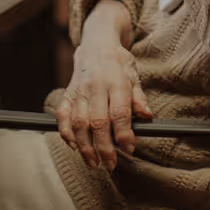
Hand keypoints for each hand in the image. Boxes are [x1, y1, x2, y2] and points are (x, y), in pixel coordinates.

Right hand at [57, 40, 151, 170]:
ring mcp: (79, 91)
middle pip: (98, 122)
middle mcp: (96, 87)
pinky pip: (62, 116)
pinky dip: (66, 134)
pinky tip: (74, 147)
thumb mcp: (134, 75)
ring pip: (79, 123)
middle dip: (104, 147)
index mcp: (116, 82)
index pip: (119, 112)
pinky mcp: (67, 95)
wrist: (96, 44)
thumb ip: (138, 98)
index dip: (124, 134)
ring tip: (93, 163)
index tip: (129, 149)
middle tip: (110, 164)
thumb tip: (146, 116)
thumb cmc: (118, 63)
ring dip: (85, 146)